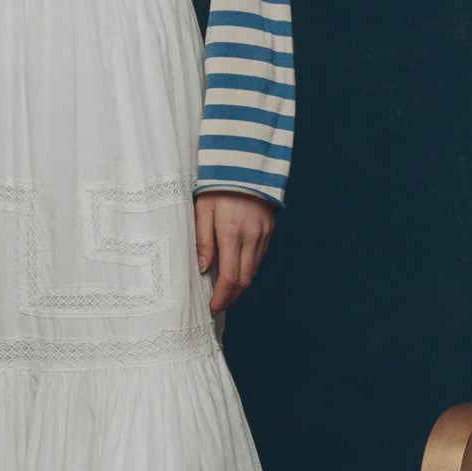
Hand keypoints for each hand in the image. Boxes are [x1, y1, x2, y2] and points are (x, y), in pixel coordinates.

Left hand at [194, 191, 274, 314]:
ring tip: (225, 292)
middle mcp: (251, 237)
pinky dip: (247, 269)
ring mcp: (263, 234)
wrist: (246, 163)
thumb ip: (203, 241)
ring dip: (239, 285)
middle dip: (231, 297)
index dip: (222, 297)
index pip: (229, 278)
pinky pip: (258, 258)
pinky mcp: (268, 230)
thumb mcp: (202, 210)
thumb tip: (203, 269)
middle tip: (217, 305)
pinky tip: (236, 272)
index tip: (212, 307)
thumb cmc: (218, 185)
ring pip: (253, 270)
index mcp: (232, 234)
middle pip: (244, 280)